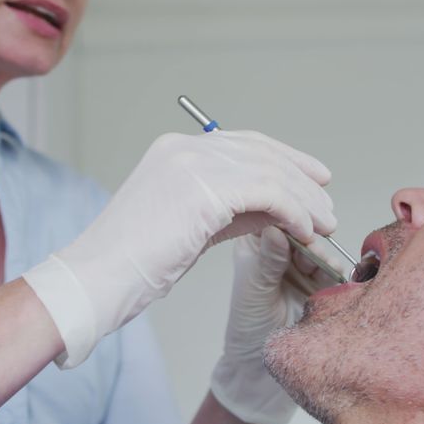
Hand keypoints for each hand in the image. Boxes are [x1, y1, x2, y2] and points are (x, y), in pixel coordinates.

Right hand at [23, 130, 335, 367]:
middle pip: (262, 153)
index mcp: (175, 151)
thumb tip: (274, 209)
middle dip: (302, 178)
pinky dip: (294, 213)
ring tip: (324, 225)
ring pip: (271, 172)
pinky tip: (305, 232)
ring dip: (305, 200)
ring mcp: (193, 164)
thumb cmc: (134, 264)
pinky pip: (268, 194)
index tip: (313, 179)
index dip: (285, 160)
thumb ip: (230, 210)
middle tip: (327, 205)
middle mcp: (185, 149)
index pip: (244, 145)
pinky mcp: (205, 189)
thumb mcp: (190, 226)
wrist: (96, 278)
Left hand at [211, 226, 344, 423]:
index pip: (271, 216)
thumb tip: (276, 228)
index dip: (285, 213)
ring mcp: (303, 265)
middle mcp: (280, 249)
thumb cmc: (247, 327)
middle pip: (301, 227)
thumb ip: (268, 261)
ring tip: (319, 266)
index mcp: (256, 244)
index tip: (294, 219)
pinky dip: (336, 270)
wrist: (262, 367)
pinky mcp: (322, 282)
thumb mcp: (254, 290)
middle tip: (309, 246)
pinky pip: (335, 268)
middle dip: (307, 235)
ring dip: (321, 254)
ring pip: (320, 246)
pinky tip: (333, 275)